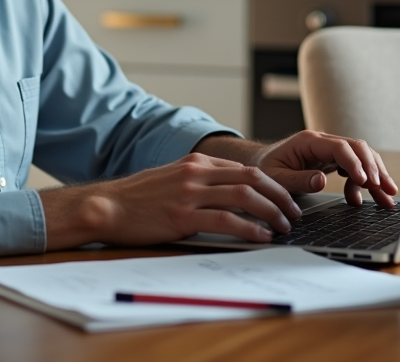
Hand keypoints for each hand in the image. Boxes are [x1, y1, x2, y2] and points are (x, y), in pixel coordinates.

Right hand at [39, 153, 302, 249]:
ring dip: (270, 212)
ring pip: (244, 196)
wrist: (107, 206)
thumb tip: (229, 194)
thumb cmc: (138, 198)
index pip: (245, 168)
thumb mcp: (172, 179)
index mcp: (196, 162)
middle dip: (279, 196)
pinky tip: (261, 237)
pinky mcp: (182, 215)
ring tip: (282, 227)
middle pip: (252, 178)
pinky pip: (225, 219)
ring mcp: (189, 193)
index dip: (271, 184)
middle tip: (293, 213)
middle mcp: (196, 173)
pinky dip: (249, 228)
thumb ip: (199, 182)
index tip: (284, 198)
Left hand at [252, 131, 398, 207]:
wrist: (259, 164)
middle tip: (386, 190)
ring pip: (360, 157)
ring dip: (375, 175)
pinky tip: (362, 199)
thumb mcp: (275, 178)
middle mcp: (322, 141)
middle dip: (374, 169)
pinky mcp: (331, 160)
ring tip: (387, 196)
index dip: (356, 164)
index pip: (340, 148)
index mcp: (308, 141)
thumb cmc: (265, 169)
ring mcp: (328, 149)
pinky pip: (354, 166)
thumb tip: (321, 182)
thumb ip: (298, 180)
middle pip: (357, 148)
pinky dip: (362, 182)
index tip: (366, 182)